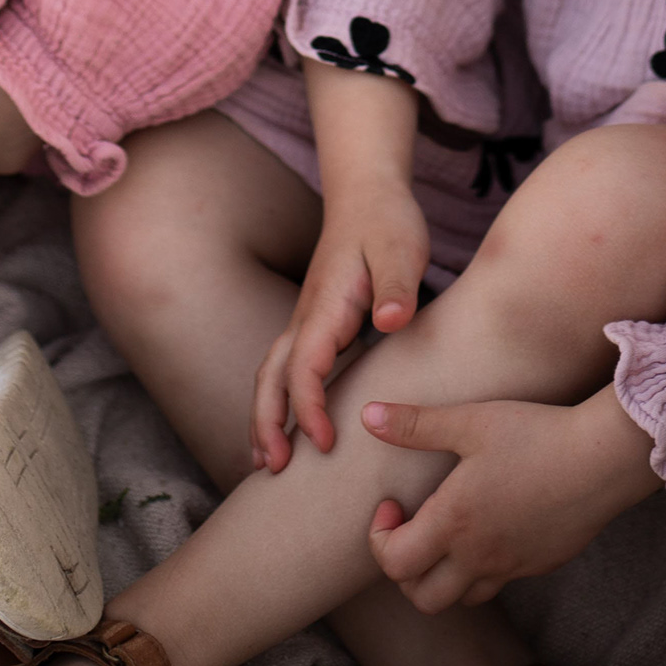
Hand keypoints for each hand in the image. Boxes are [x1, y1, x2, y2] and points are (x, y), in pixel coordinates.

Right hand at [250, 179, 429, 469]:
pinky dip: (278, 401)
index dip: (308, 408)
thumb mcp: (401, 247)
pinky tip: (290, 427)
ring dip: (264, 416)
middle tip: (270, 470)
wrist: (368, 194)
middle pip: (271, 376)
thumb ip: (397, 284)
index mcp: (325, 306)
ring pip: (271, 374)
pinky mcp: (315, 325)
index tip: (323, 443)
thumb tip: (392, 321)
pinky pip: (287, 370)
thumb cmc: (387, 222)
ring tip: (265, 462)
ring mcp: (306, 321)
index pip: (304, 367)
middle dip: (266, 422)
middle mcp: (306, 317)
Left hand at [359, 387, 658, 612]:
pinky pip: (497, 584)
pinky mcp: (538, 565)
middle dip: (404, 571)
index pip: (395, 563)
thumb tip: (367, 417)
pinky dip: (479, 570)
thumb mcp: (470, 421)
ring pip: (461, 598)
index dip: (379, 540)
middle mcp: (479, 557)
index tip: (392, 504)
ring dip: (441, 577)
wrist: (601, 460)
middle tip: (411, 528)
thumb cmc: (534, 435)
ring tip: (445, 532)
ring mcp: (511, 567)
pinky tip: (489, 527)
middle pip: (423, 598)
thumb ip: (416, 424)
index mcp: (454, 524)